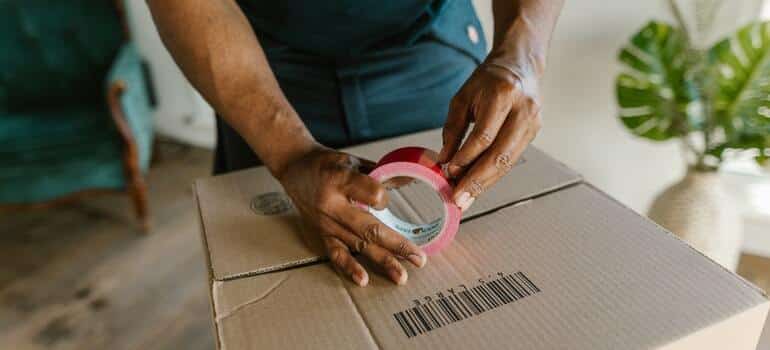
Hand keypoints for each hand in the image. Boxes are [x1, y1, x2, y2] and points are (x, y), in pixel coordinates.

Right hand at [277, 146, 426, 286]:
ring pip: (358, 245)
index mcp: (341, 180)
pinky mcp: (321, 234)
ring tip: (401, 276)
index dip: (385, 199)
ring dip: (382, 261)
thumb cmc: (326, 163)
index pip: (372, 194)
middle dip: (397, 245)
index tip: (387, 198)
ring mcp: (327, 223)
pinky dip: (350, 268)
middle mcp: (332, 205)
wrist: (293, 168)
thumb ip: (378, 174)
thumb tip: (408, 182)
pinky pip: (336, 254)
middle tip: (419, 259)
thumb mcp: (352, 160)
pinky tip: (363, 280)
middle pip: (369, 228)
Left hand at [438, 63, 541, 210]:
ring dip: (485, 184)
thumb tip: (444, 161)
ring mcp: (532, 124)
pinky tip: (478, 186)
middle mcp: (523, 110)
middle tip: (459, 200)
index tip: (449, 172)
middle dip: (477, 181)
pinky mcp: (534, 134)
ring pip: (507, 162)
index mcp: (503, 95)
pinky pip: (511, 160)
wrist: (520, 66)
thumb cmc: (488, 81)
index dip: (466, 157)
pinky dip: (493, 175)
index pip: (484, 135)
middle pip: (500, 155)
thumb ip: (453, 129)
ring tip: (465, 199)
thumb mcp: (463, 98)